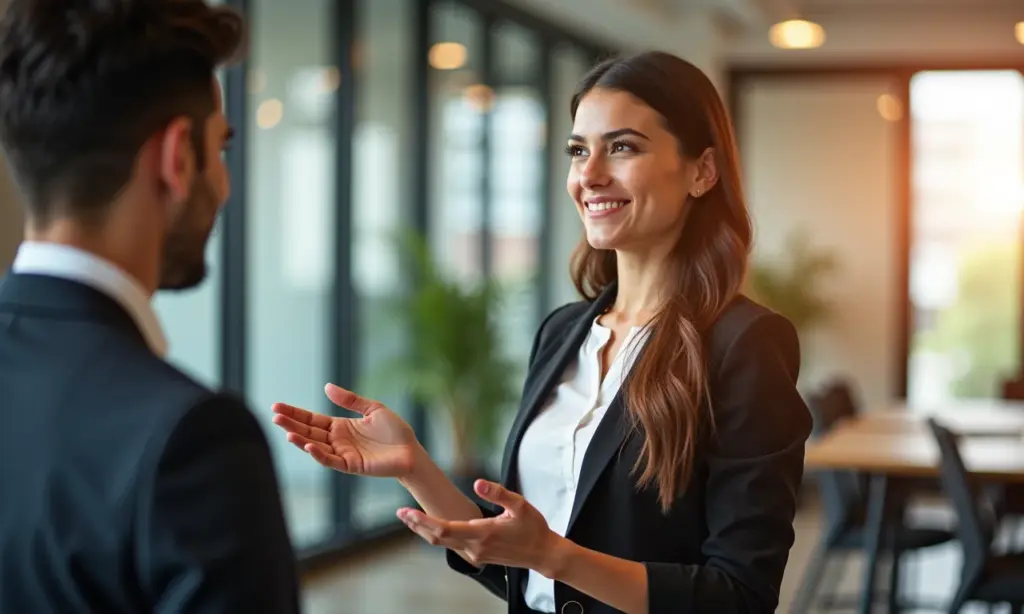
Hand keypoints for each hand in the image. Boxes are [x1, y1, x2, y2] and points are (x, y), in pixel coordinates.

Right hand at [271, 383, 419, 477]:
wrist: (410, 450)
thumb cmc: (394, 430)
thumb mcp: (372, 408)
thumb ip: (350, 400)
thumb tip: (326, 387)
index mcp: (340, 426)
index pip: (311, 419)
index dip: (295, 413)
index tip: (277, 406)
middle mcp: (337, 440)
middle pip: (309, 431)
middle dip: (291, 424)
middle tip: (275, 415)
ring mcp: (342, 453)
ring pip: (316, 446)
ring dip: (300, 440)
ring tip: (286, 431)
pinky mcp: (351, 465)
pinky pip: (331, 460)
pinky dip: (319, 454)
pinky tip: (308, 446)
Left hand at [397, 479, 566, 576]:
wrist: (542, 553)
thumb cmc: (533, 527)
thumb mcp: (520, 505)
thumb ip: (498, 493)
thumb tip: (478, 483)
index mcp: (482, 532)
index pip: (443, 528)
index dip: (422, 520)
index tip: (407, 511)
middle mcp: (475, 547)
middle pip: (437, 538)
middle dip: (417, 525)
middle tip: (401, 513)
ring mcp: (475, 554)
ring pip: (443, 544)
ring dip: (425, 531)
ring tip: (411, 518)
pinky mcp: (478, 555)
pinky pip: (452, 546)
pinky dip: (438, 536)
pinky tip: (432, 527)